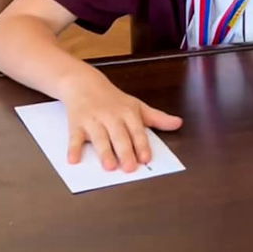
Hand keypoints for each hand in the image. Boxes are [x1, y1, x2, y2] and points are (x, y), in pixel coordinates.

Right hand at [62, 74, 182, 170]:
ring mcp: (93, 120)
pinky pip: (75, 137)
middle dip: (124, 151)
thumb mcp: (137, 106)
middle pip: (119, 136)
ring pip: (99, 137)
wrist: (84, 83)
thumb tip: (178, 123)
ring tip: (109, 166)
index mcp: (127, 112)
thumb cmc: (113, 99)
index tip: (146, 158)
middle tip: (129, 168)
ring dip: (104, 151)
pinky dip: (74, 148)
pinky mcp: (76, 123)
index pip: (136, 130)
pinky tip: (74, 159)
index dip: (141, 144)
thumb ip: (157, 118)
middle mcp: (111, 116)